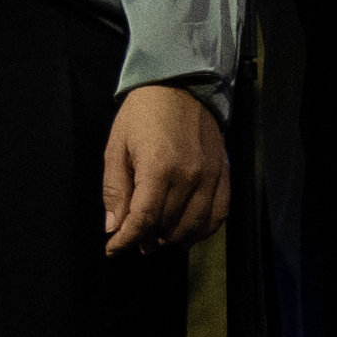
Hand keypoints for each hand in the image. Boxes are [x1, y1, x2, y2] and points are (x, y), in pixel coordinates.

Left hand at [101, 81, 232, 255]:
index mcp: (158, 169)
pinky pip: (218, 214)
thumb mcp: (117, 147)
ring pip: (193, 226)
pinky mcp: (223, 174)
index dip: (126, 240)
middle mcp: (188, 177)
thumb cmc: (142, 114)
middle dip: (146, 239)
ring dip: (173, 239)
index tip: (113, 249)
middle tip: (133, 240)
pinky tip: (187, 235)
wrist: (180, 86)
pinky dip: (203, 231)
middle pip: (167, 226)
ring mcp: (210, 177)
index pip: (142, 219)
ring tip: (156, 239)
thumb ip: (115, 188)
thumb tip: (113, 225)